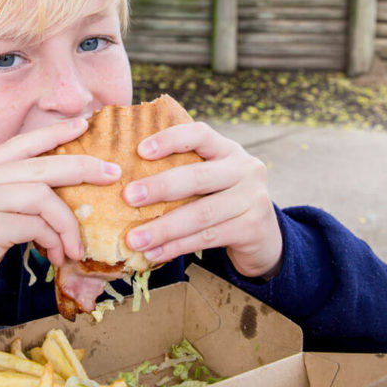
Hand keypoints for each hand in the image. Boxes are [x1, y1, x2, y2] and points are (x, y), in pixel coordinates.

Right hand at [0, 117, 120, 332]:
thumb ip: (10, 197)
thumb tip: (58, 195)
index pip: (21, 142)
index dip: (55, 132)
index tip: (85, 123)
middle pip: (40, 164)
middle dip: (82, 167)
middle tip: (112, 174)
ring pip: (42, 196)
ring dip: (67, 223)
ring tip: (75, 247)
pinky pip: (35, 225)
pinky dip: (53, 240)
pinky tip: (55, 257)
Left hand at [123, 121, 282, 279]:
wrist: (263, 235)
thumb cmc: (221, 199)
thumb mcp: (210, 177)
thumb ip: (182, 170)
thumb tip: (123, 177)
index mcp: (228, 150)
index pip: (200, 134)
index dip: (171, 139)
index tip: (140, 150)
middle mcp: (245, 169)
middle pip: (198, 177)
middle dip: (160, 187)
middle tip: (128, 197)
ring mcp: (253, 199)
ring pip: (201, 213)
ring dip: (163, 228)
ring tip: (134, 238)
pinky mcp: (253, 228)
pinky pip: (207, 238)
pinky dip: (177, 246)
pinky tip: (154, 252)